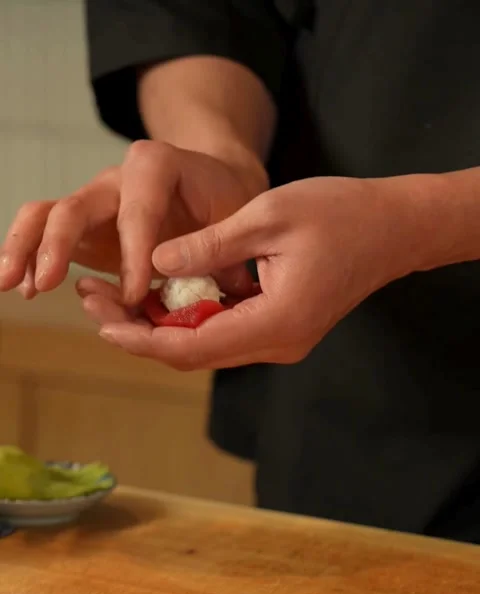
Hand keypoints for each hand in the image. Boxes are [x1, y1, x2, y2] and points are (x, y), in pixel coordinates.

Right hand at [0, 140, 266, 304]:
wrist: (217, 187)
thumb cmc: (229, 205)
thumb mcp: (239, 223)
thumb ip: (221, 255)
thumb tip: (206, 299)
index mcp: (158, 166)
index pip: (138, 209)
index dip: (134, 254)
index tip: (137, 296)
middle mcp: (117, 180)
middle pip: (76, 205)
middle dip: (57, 245)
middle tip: (47, 284)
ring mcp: (95, 203)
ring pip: (46, 214)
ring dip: (26, 250)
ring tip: (15, 286)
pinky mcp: (84, 228)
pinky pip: (45, 235)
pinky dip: (31, 260)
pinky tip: (23, 290)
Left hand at [82, 176, 415, 369]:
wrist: (393, 229)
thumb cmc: (340, 212)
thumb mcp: (268, 215)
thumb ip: (209, 244)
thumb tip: (154, 260)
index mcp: (274, 322)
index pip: (190, 347)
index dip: (138, 336)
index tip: (99, 315)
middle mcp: (276, 345)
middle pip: (190, 354)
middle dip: (137, 331)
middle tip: (93, 298)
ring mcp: (279, 342)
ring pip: (203, 347)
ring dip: (158, 327)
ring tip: (113, 295)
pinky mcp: (280, 331)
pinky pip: (222, 334)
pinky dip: (186, 319)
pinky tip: (158, 295)